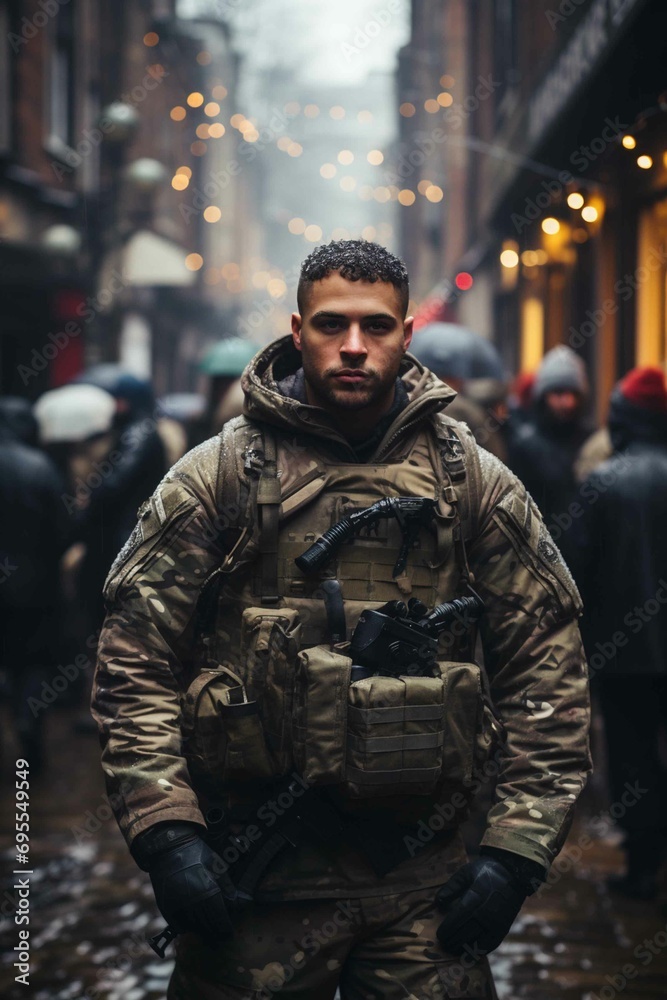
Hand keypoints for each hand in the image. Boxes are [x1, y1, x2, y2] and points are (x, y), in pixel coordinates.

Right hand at [133, 823, 234, 946]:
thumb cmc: (197, 854)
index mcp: (207, 892)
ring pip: (194, 929)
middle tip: (221, 938)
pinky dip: (187, 928)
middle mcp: (192, 903)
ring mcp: (177, 907)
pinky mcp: (166, 908)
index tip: (229, 934)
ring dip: (202, 932)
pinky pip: (179, 925)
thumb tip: (241, 904)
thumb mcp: (216, 865)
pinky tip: (194, 925)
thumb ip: (227, 887)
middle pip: (207, 928)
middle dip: (216, 934)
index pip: (220, 921)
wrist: (168, 847)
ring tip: (209, 932)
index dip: (226, 930)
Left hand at [435, 856, 526, 955]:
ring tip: (453, 949)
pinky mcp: (503, 928)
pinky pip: (490, 944)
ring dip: (463, 948)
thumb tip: (437, 902)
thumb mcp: (466, 872)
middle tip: (444, 944)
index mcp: (475, 897)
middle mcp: (486, 913)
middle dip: (452, 940)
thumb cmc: (486, 871)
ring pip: (477, 941)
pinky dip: (480, 951)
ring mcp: (496, 922)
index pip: (457, 919)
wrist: (513, 873)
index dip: (447, 929)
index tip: (439, 934)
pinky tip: (471, 954)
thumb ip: (451, 887)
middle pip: (465, 933)